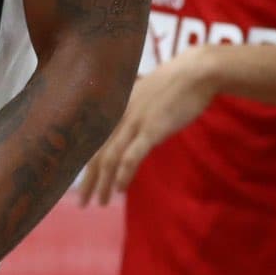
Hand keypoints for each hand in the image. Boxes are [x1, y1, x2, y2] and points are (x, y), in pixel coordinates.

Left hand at [75, 47, 218, 205]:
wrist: (196, 72)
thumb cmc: (173, 83)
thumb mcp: (144, 94)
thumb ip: (132, 111)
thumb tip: (129, 130)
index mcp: (117, 106)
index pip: (93, 139)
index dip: (84, 162)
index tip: (80, 181)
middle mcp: (120, 114)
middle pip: (96, 151)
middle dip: (88, 179)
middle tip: (82, 201)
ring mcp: (135, 121)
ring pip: (110, 157)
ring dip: (103, 182)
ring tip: (100, 202)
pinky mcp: (152, 129)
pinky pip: (132, 155)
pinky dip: (123, 174)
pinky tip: (119, 188)